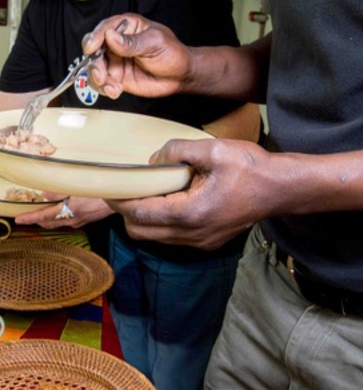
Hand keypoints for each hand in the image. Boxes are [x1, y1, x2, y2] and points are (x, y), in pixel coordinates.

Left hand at [15, 195, 112, 229]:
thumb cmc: (101, 189)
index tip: (18, 219)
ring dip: (47, 218)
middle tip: (26, 216)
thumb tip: (44, 194)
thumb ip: (59, 190)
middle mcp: (73, 219)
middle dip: (37, 220)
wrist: (122, 198)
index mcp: (70, 210)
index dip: (30, 218)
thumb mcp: (78, 186)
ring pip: (58, 222)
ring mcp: (80, 221)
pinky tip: (59, 208)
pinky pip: (67, 220)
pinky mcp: (86, 220)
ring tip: (39, 211)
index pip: (44, 216)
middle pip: (49, 223)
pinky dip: (58, 216)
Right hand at [83, 13, 191, 99]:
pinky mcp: (115, 76)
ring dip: (98, 78)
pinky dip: (105, 88)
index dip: (95, 38)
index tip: (92, 48)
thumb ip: (132, 42)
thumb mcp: (155, 42)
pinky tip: (116, 90)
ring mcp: (115, 60)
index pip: (104, 28)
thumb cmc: (172, 53)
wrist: (180, 77)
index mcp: (126, 26)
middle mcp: (117, 42)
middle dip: (94, 63)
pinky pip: (102, 82)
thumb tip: (111, 36)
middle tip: (101, 74)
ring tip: (111, 86)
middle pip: (94, 49)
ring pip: (94, 67)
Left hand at [107, 138, 274, 249]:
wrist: (282, 188)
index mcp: (190, 214)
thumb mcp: (213, 149)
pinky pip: (171, 237)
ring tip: (145, 192)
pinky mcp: (207, 241)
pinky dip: (160, 222)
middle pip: (140, 232)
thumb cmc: (251, 168)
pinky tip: (166, 199)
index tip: (108, 188)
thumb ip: (177, 151)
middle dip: (126, 213)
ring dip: (143, 218)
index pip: (140, 214)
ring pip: (154, 237)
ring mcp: (201, 241)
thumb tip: (153, 159)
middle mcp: (193, 234)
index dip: (119, 201)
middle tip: (124, 189)